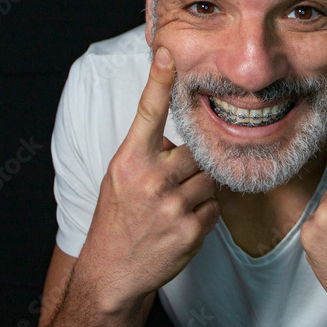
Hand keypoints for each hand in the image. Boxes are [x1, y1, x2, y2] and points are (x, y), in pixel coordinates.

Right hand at [74, 47, 219, 312]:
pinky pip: (214, 206)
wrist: (112, 272)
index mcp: (129, 160)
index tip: (167, 54)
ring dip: (198, 189)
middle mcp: (150, 179)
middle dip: (189, 165)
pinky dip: (203, 212)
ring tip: (173, 205)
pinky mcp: (191, 229)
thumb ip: (147, 153)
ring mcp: (172, 205)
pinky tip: (181, 222)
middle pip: (195, 151)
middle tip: (169, 184)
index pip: (147, 112)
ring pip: (208, 178)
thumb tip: (178, 135)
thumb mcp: (119, 177)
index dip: (158, 81)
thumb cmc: (117, 218)